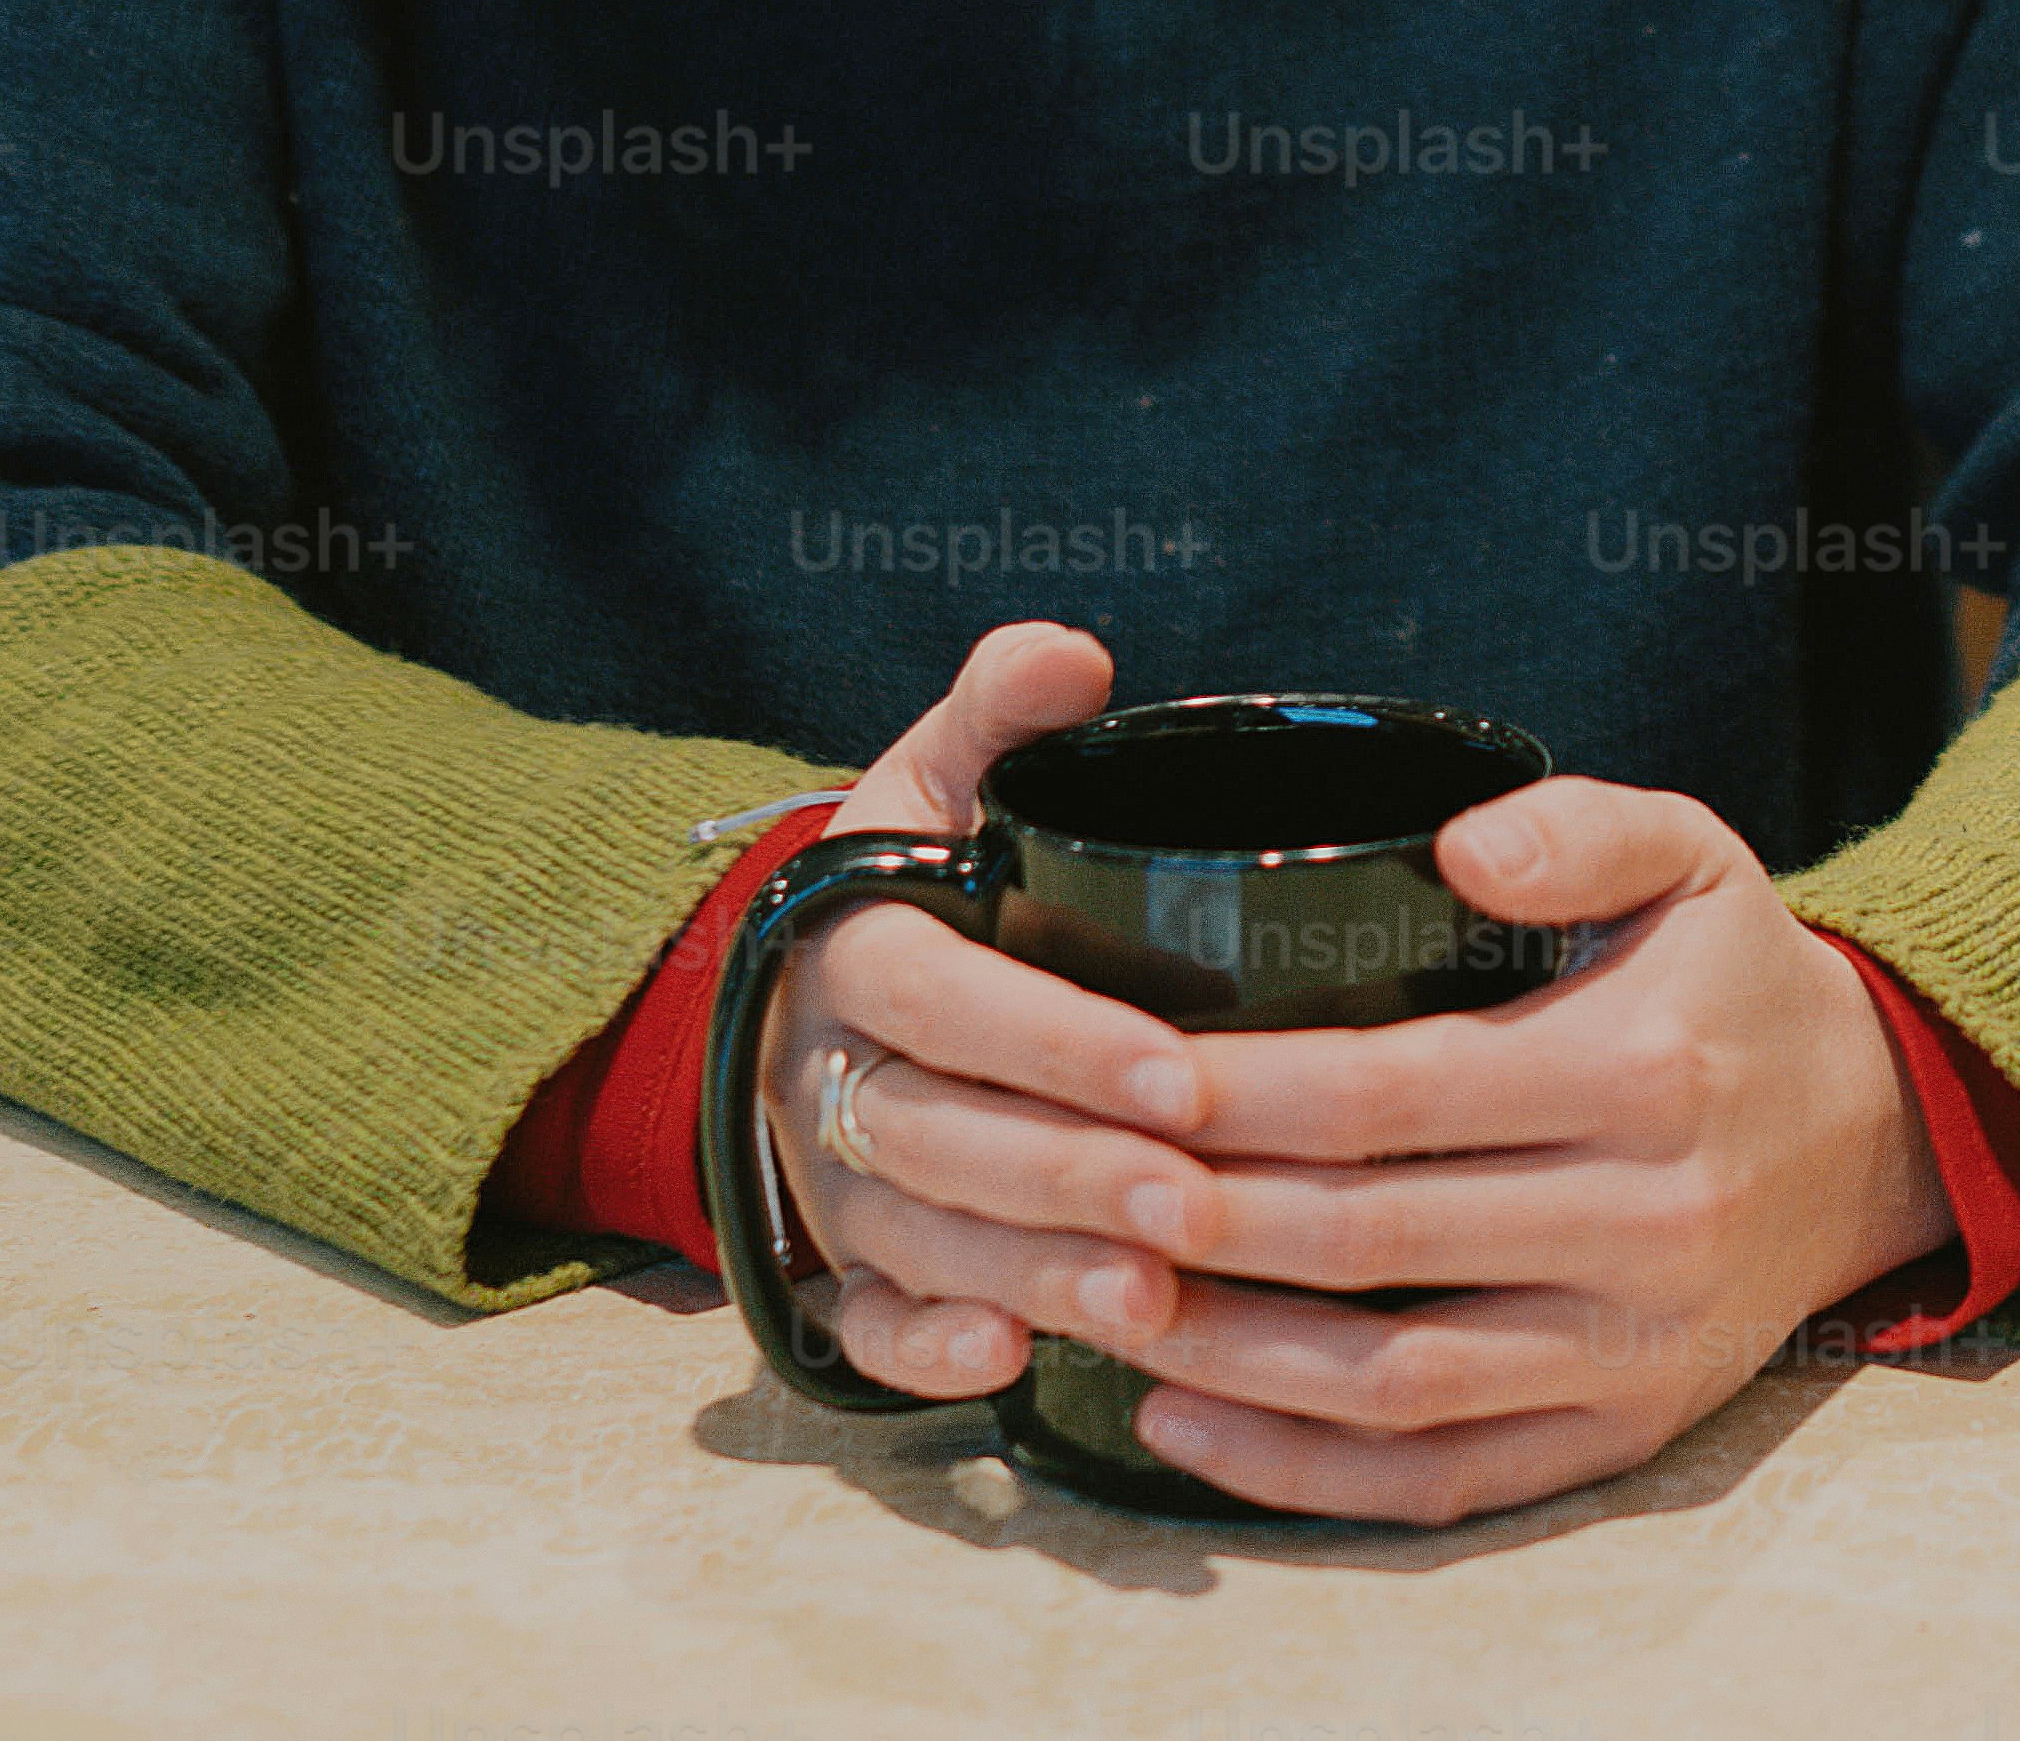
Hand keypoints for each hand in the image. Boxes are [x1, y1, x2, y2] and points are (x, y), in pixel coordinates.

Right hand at [749, 616, 1126, 1413]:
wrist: (826, 977)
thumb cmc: (926, 871)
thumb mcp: (941, 773)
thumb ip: (1000, 709)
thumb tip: (1071, 657)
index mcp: (854, 946)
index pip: (944, 998)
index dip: (1058, 1041)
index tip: (1183, 1075)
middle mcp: (827, 1071)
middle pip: (935, 1135)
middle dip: (1066, 1174)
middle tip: (1193, 1202)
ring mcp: (831, 1180)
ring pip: (918, 1239)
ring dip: (1030, 1272)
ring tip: (1150, 1296)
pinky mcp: (840, 1267)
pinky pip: (863, 1327)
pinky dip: (923, 1352)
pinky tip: (1006, 1362)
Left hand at [761, 648, 1961, 1522]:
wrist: (1879, 1135)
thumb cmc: (1738, 982)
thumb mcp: (1697, 854)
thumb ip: (1579, 825)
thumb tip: (1461, 844)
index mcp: (1644, 1072)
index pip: (1397, 1092)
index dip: (1247, 1093)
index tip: (1124, 1070)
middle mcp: (1645, 1225)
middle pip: (1370, 1240)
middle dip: (1202, 1218)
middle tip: (1072, 1185)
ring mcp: (1632, 1349)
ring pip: (1389, 1381)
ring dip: (1225, 1355)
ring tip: (1100, 1302)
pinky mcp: (1622, 1434)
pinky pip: (1441, 1480)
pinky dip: (1301, 1472)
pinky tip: (1184, 1423)